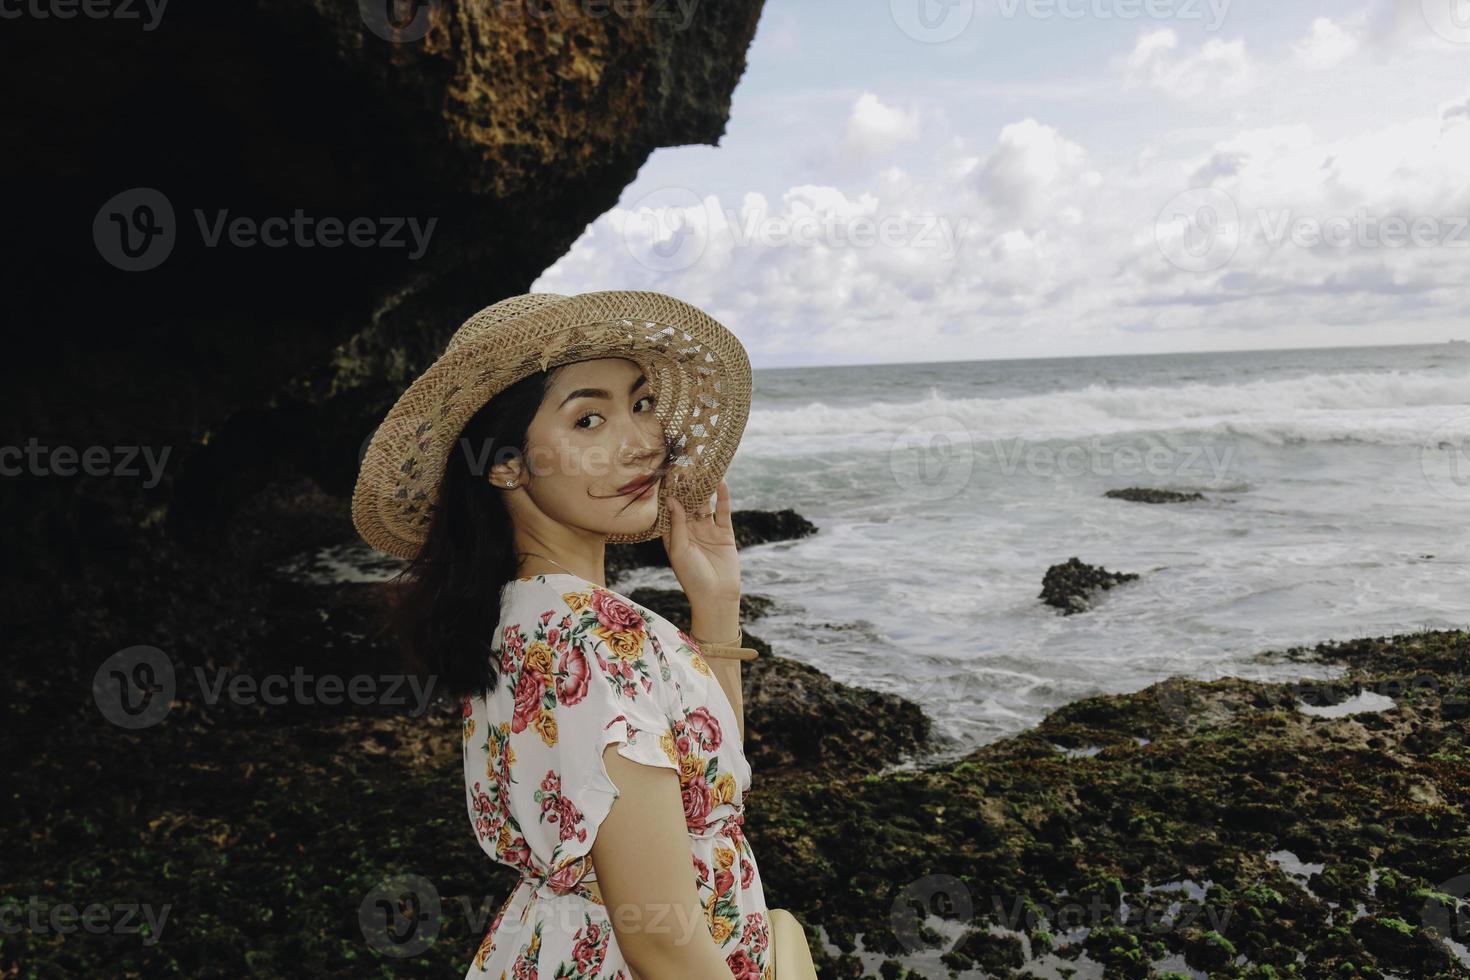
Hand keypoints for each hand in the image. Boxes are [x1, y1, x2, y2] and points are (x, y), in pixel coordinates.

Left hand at [660, 478, 740, 604]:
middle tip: (685, 463)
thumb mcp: (679, 550)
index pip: (670, 509)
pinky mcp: (724, 534)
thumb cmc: (692, 578)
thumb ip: (677, 524)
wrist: (716, 597)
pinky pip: (723, 512)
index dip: (669, 492)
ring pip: (705, 504)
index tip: (666, 473)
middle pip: (688, 503)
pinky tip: (721, 482)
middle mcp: (690, 530)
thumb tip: (672, 499)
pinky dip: (723, 498)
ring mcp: (707, 531)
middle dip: (687, 486)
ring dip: (704, 488)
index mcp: (674, 535)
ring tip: (703, 468)